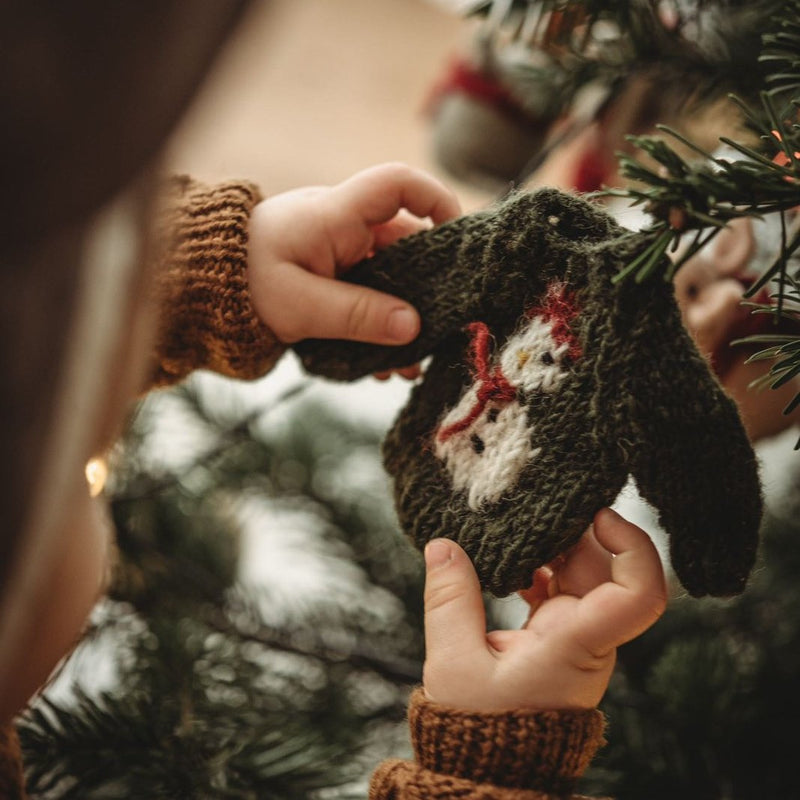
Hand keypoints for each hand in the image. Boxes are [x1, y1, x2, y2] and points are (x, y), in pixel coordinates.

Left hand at [247, 163, 460, 354]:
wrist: (204, 289)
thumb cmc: (243, 284)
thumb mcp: (300, 305)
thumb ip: (356, 315)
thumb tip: (413, 327)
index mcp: (336, 215)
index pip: (397, 184)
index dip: (435, 200)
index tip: (457, 236)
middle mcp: (346, 227)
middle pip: (407, 244)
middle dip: (426, 289)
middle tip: (437, 334)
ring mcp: (342, 253)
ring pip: (392, 279)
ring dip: (403, 319)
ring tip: (406, 366)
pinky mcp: (335, 277)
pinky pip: (370, 296)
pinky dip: (379, 326)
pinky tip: (380, 363)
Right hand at [422, 508, 666, 711]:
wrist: (492, 765)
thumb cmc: (477, 725)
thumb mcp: (454, 662)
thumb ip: (449, 599)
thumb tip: (443, 544)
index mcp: (576, 644)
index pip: (639, 595)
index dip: (634, 548)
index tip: (599, 515)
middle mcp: (589, 637)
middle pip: (605, 568)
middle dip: (574, 531)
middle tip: (533, 508)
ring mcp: (578, 636)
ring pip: (584, 573)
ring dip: (554, 546)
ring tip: (516, 528)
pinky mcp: (561, 635)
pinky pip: (562, 587)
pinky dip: (542, 566)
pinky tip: (511, 561)